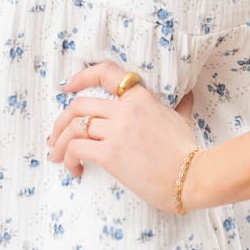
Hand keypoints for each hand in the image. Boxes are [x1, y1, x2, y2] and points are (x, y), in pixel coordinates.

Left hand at [47, 61, 200, 213]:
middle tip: (56, 137)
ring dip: (59, 143)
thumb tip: (186, 97)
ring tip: (58, 156)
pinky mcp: (110, 154)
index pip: (105, 73)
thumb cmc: (188, 152)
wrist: (193, 176)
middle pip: (78, 105)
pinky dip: (69, 159)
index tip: (67, 87)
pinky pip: (76, 149)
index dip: (80, 77)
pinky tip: (75, 170)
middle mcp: (125, 109)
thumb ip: (179, 106)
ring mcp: (117, 131)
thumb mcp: (182, 120)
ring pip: (73, 128)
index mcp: (140, 97)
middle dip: (61, 121)